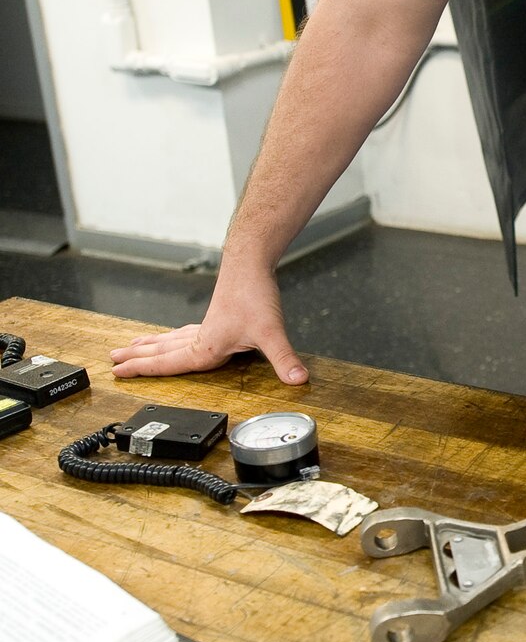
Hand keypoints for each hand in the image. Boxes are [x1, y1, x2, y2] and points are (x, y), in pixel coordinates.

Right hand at [110, 268, 307, 385]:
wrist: (251, 260)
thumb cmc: (255, 294)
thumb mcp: (271, 332)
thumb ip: (284, 359)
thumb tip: (299, 381)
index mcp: (206, 346)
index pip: (166, 364)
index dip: (140, 370)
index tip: (116, 372)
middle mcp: (201, 335)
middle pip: (161, 350)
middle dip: (137, 357)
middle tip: (112, 360)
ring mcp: (207, 324)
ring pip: (171, 338)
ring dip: (150, 345)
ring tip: (132, 346)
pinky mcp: (217, 314)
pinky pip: (185, 331)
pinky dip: (173, 337)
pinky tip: (176, 336)